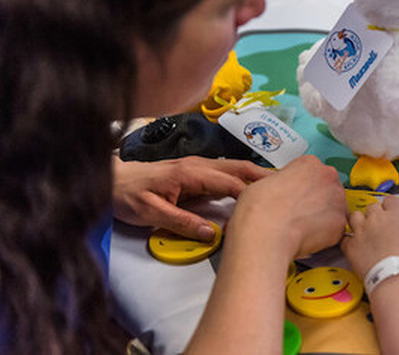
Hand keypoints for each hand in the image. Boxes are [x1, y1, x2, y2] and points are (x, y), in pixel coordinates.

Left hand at [112, 156, 270, 240]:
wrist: (110, 180)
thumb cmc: (128, 196)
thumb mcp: (150, 214)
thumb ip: (181, 222)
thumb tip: (212, 234)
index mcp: (190, 173)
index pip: (229, 182)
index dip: (250, 194)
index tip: (270, 206)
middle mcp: (198, 164)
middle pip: (239, 167)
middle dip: (264, 176)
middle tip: (289, 187)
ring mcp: (198, 165)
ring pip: (235, 167)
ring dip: (257, 174)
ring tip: (280, 186)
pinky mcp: (196, 171)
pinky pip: (227, 171)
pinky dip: (245, 176)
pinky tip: (254, 186)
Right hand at [229, 154, 347, 260]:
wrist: (265, 232)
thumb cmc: (260, 209)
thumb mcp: (264, 180)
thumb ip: (282, 180)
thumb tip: (281, 188)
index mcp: (309, 163)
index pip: (312, 170)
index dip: (302, 184)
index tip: (295, 193)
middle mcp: (328, 177)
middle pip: (327, 187)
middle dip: (316, 198)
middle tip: (299, 210)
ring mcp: (338, 200)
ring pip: (334, 207)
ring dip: (322, 215)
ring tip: (302, 224)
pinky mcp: (340, 223)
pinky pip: (335, 228)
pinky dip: (325, 234)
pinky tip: (308, 235)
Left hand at [340, 196, 398, 279]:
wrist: (393, 276)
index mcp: (395, 215)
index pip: (390, 200)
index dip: (390, 206)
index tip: (390, 212)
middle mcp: (377, 218)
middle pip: (372, 206)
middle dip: (374, 215)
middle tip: (378, 226)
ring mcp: (362, 230)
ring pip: (355, 216)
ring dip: (359, 222)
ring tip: (364, 232)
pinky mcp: (350, 244)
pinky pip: (345, 238)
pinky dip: (349, 241)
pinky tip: (355, 247)